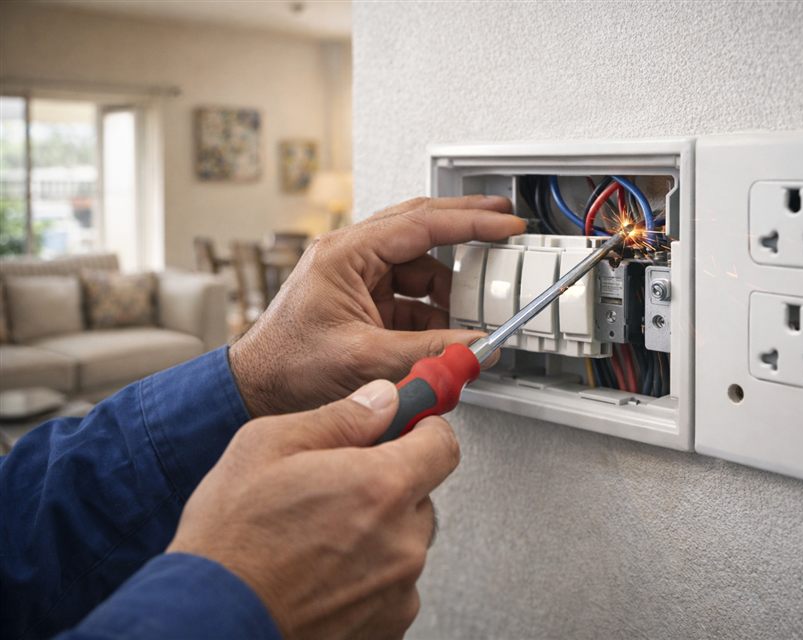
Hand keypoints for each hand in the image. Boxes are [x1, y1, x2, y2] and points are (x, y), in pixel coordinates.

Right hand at [167, 379, 458, 639]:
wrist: (212, 618)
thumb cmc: (232, 539)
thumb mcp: (269, 445)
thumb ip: (342, 417)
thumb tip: (383, 399)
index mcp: (382, 486)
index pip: (443, 445)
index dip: (424, 432)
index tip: (407, 431)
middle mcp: (402, 540)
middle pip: (420, 496)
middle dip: (387, 487)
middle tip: (336, 491)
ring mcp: (399, 589)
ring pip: (404, 542)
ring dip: (377, 535)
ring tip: (318, 540)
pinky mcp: (388, 625)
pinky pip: (392, 585)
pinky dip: (368, 577)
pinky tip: (323, 574)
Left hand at [230, 195, 524, 416]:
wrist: (256, 389)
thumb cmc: (287, 366)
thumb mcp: (366, 358)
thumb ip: (429, 350)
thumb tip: (474, 346)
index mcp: (345, 254)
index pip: (421, 223)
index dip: (470, 222)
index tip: (503, 223)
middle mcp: (351, 257)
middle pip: (422, 229)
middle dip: (467, 229)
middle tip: (504, 227)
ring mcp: (357, 277)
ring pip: (420, 266)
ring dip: (449, 288)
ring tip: (472, 311)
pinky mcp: (363, 301)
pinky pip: (411, 295)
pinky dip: (434, 311)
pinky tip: (447, 330)